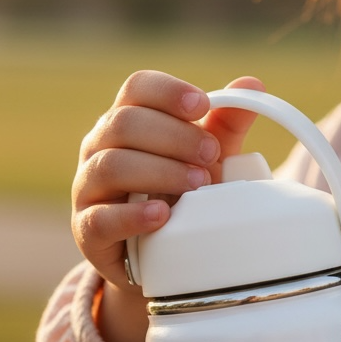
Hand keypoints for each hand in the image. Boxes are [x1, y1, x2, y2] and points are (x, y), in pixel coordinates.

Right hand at [72, 71, 262, 341]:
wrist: (160, 259)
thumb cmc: (180, 196)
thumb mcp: (205, 160)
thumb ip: (224, 125)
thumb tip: (253, 82)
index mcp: (126, 121)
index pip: (137, 88)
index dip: (168, 92)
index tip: (202, 106)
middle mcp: (99, 148)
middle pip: (125, 123)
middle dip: (174, 136)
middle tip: (211, 154)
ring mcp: (88, 188)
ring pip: (112, 165)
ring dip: (160, 171)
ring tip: (198, 184)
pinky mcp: (87, 230)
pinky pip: (101, 218)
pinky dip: (133, 215)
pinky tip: (162, 215)